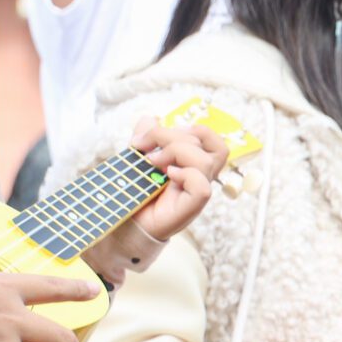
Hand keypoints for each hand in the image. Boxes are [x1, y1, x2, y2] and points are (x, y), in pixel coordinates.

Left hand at [128, 118, 227, 242]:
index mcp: (195, 164)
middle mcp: (201, 176)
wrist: (127, 223)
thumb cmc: (137, 193)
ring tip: (152, 162)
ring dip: (175, 152)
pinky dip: (184, 175)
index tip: (160, 133)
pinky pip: (201, 186)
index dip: (195, 129)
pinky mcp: (191, 207)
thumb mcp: (139, 158)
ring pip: (204, 161)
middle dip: (169, 135)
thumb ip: (146, 137)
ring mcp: (198, 192)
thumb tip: (151, 118)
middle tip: (143, 147)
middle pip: (205, 143)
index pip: (214, 140)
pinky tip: (167, 176)